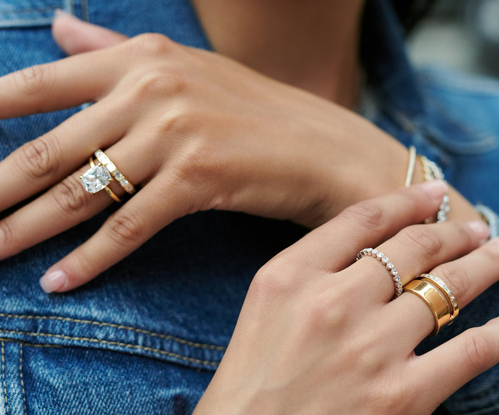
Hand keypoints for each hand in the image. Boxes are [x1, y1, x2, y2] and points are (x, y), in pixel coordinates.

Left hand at [0, 13, 480, 292]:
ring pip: (82, 192)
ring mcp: (175, 134)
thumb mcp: (185, 68)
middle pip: (50, 148)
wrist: (320, 147)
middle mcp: (152, 89)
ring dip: (28, 229)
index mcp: (143, 58)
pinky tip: (60, 280)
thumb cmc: (254, 111)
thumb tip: (57, 28)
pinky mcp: (197, 178)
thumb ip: (114, 51)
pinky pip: (127, 226)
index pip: (41, 84)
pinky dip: (91, 258)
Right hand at [194, 182, 495, 414]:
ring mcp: (370, 348)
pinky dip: (497, 331)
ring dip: (481, 264)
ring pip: (445, 287)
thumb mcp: (268, 297)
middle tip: (472, 227)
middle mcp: (333, 303)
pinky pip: (469, 351)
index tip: (430, 193)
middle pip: (410, 248)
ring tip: (494, 251)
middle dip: (450, 231)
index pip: (362, 220)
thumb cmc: (254, 367)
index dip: (405, 200)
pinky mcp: (401, 394)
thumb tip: (371, 241)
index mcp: (292, 275)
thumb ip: (312, 262)